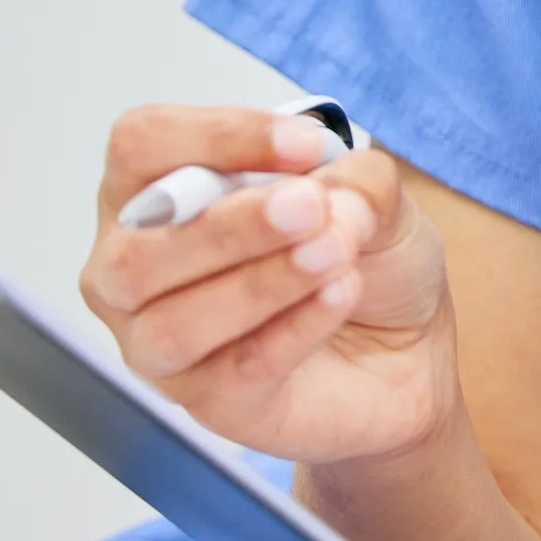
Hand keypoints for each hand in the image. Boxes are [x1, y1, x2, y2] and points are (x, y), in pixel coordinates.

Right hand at [78, 106, 456, 464]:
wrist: (407, 349)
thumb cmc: (359, 255)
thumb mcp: (374, 196)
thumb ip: (353, 179)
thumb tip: (329, 194)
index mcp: (155, 192)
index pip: (142, 146)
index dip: (218, 138)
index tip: (305, 144)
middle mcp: (133, 271)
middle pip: (135, 249)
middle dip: (229, 224)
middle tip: (311, 206)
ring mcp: (160, 345)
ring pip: (173, 323)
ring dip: (260, 282)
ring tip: (334, 254)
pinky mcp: (209, 403)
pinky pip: (234, 369)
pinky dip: (292, 329)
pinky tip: (339, 296)